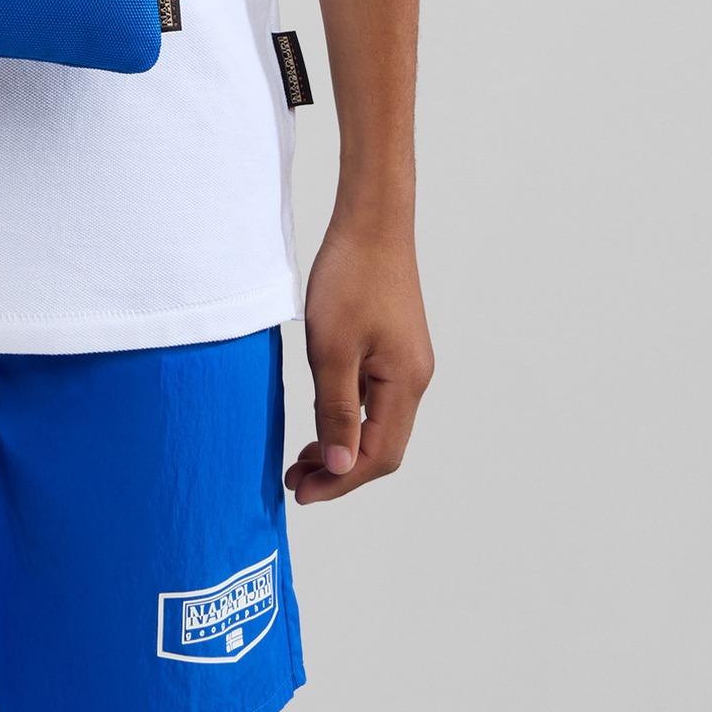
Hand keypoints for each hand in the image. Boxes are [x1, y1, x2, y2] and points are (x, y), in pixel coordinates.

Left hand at [286, 215, 433, 503]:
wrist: (372, 220)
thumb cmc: (351, 277)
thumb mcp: (332, 349)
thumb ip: (337, 411)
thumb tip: (341, 467)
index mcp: (406, 383)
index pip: (378, 456)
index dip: (340, 481)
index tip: (302, 491)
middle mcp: (414, 378)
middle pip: (382, 447)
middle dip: (340, 470)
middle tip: (296, 479)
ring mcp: (406, 362)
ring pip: (378, 423)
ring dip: (342, 444)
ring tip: (303, 456)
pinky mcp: (394, 346)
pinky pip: (375, 397)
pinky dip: (348, 416)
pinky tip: (322, 416)